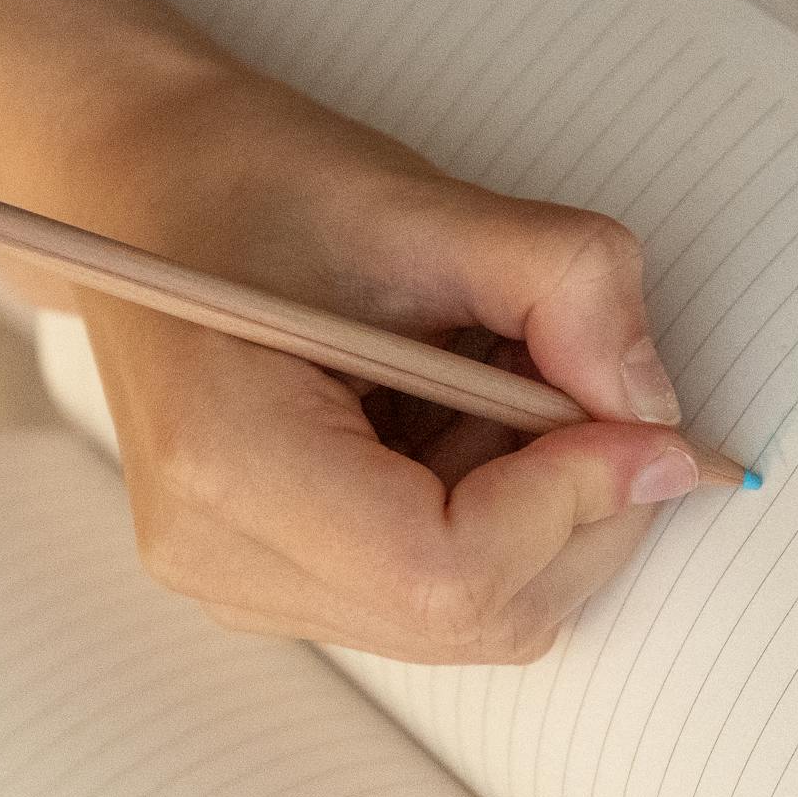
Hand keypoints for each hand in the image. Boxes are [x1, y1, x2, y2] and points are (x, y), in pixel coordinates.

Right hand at [55, 66, 699, 662]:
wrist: (140, 189)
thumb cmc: (247, 181)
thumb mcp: (421, 200)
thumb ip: (565, 287)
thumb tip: (656, 411)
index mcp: (227, 461)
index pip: (446, 572)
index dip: (575, 501)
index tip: (639, 419)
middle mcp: (221, 555)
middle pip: (479, 614)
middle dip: (581, 506)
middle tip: (588, 377)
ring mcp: (244, 582)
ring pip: (480, 615)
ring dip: (545, 505)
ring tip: (504, 374)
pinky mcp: (281, 579)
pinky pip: (444, 591)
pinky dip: (501, 510)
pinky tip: (465, 410)